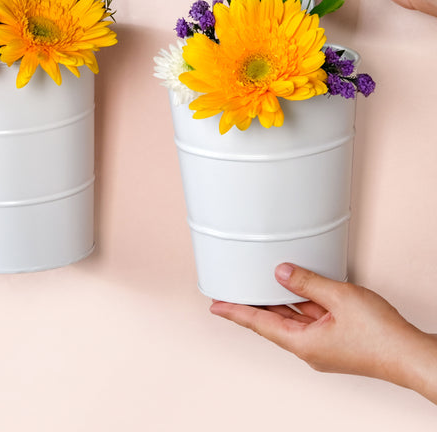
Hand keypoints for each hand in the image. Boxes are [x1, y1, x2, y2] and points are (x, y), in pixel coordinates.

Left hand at [210, 263, 436, 402]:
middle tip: (229, 293)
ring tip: (255, 286)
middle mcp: (309, 348)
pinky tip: (294, 290)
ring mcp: (323, 346)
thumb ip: (306, 282)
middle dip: (251, 305)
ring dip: (276, 303)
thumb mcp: (338, 298)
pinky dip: (298, 305)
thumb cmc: (381, 336)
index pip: (259, 323)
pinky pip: (309, 320)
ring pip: (292, 319)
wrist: (411, 355)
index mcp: (303, 343)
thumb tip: (281, 272)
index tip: (216, 306)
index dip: (236, 311)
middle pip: (273, 322)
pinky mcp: (336, 341)